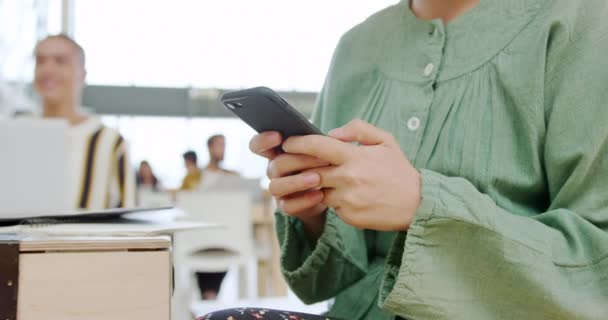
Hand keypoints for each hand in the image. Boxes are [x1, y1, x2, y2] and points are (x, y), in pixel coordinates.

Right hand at [249, 132, 328, 225]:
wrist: (328, 190)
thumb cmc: (320, 163)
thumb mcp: (319, 149)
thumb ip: (317, 141)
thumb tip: (327, 136)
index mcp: (277, 152)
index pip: (257, 144)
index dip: (263, 140)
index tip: (278, 136)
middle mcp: (273, 170)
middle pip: (276, 164)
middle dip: (299, 160)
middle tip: (323, 158)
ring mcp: (278, 189)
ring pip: (276, 186)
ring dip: (298, 182)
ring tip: (318, 178)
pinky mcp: (285, 206)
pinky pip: (288, 206)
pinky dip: (305, 200)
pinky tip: (320, 194)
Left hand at [282, 120, 421, 230]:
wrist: (418, 204)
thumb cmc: (399, 170)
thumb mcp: (385, 141)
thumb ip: (358, 129)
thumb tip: (332, 133)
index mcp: (354, 157)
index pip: (317, 146)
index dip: (298, 143)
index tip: (287, 142)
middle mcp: (348, 178)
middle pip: (309, 171)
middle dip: (297, 167)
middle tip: (289, 163)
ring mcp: (347, 200)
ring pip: (317, 191)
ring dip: (317, 186)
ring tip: (326, 180)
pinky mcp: (348, 217)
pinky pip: (330, 207)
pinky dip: (333, 201)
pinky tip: (346, 196)